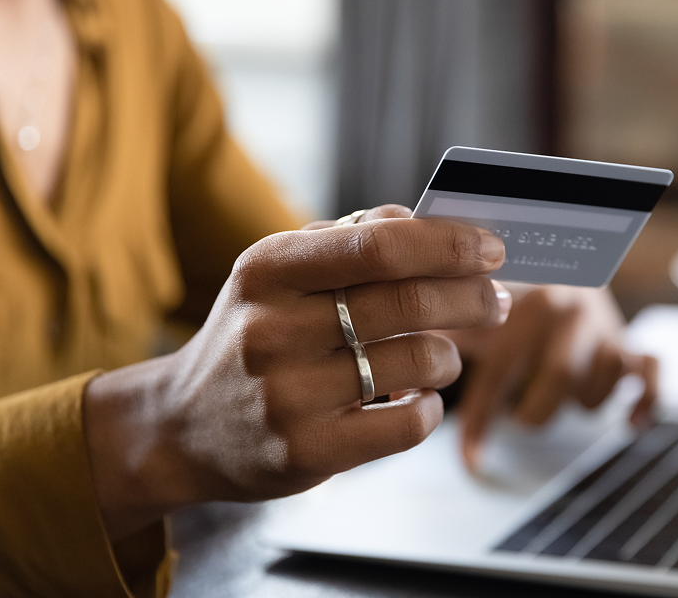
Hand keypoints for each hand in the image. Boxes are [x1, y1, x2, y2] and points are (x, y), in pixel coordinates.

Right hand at [84, 208, 510, 540]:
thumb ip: (349, 241)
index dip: (448, 244)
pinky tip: (419, 399)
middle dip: (471, 298)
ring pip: (419, 362)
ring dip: (450, 356)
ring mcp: (287, 396)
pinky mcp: (306, 453)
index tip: (491, 248)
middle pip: (409, 302)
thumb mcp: (278, 275)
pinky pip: (408, 425)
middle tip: (495, 300)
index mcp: (268, 269)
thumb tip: (426, 223)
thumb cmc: (253, 336)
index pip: (379, 245)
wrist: (181, 428)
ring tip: (445, 354)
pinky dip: (430, 408)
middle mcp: (272, 329)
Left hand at [336, 207, 658, 473]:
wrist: (557, 238)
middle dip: (534, 411)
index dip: (481, 422)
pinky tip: (631, 422)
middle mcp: (569, 308)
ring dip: (578, 403)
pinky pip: (650, 374)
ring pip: (598, 387)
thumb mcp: (463, 299)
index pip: (500, 370)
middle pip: (559, 382)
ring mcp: (602, 325)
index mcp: (521, 298)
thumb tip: (396, 386)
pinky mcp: (628, 340)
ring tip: (557, 397)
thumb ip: (430, 329)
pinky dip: (645, 400)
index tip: (470, 463)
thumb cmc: (495, 281)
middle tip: (522, 412)